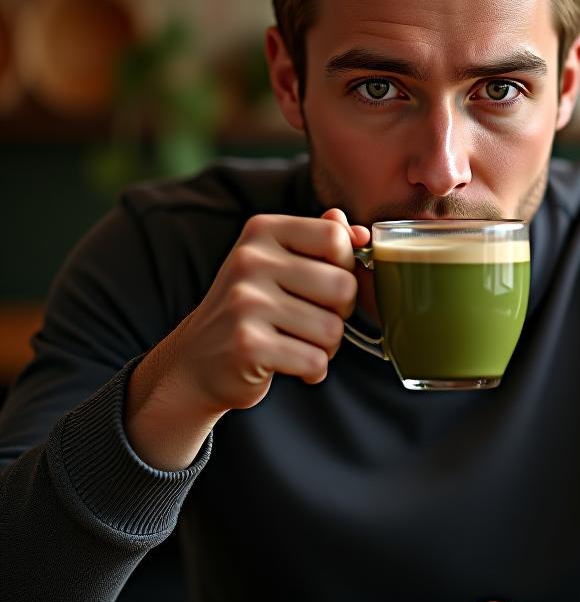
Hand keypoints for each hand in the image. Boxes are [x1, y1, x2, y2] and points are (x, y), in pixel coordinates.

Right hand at [164, 208, 369, 415]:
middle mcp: (249, 261)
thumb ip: (320, 241)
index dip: (345, 266)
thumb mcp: (280, 264)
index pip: (335, 237)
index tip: (325, 284)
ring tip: (298, 343)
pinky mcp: (247, 345)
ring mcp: (245, 302)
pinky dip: (312, 370)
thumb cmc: (252, 310)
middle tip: (312, 321)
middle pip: (343, 285)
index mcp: (262, 231)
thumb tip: (363, 233)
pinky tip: (289, 365)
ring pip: (332, 329)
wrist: (196, 362)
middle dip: (340, 313)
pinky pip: (314, 360)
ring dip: (326, 346)